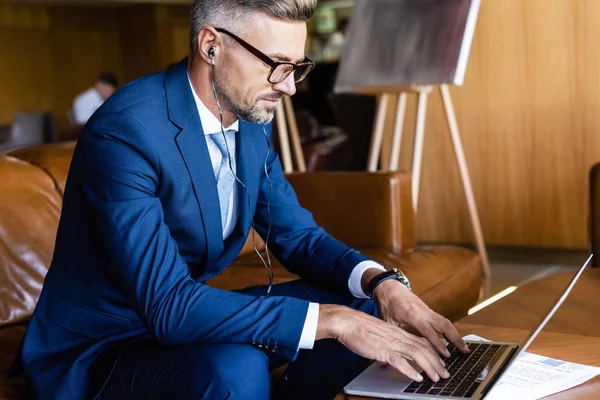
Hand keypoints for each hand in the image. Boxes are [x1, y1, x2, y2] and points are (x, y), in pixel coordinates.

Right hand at [317, 305, 449, 382]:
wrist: (347, 322)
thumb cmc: (359, 327)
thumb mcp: (379, 334)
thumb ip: (388, 342)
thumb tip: (391, 354)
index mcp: (397, 332)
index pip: (421, 342)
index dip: (433, 352)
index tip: (441, 362)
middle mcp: (398, 337)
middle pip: (424, 348)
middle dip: (437, 362)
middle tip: (445, 373)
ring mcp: (391, 343)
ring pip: (417, 354)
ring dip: (429, 367)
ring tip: (437, 377)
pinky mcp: (383, 350)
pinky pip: (400, 362)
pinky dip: (411, 371)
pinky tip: (417, 378)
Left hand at [373, 278, 469, 357]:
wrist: (388, 286)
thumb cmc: (387, 304)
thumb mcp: (388, 321)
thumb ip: (398, 335)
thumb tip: (402, 351)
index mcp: (412, 314)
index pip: (428, 330)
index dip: (437, 342)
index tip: (446, 354)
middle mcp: (423, 311)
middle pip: (444, 324)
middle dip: (455, 338)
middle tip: (465, 351)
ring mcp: (427, 309)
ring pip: (445, 321)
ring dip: (456, 334)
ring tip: (464, 347)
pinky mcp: (428, 309)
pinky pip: (442, 320)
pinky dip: (450, 330)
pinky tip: (454, 339)